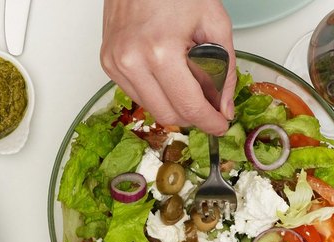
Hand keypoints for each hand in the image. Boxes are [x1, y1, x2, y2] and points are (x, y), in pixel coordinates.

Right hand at [101, 0, 235, 133]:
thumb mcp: (214, 23)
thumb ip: (225, 69)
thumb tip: (223, 106)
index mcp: (160, 52)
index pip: (188, 106)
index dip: (209, 122)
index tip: (220, 125)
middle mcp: (132, 61)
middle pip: (168, 114)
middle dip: (193, 116)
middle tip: (210, 106)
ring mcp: (116, 63)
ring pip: (151, 107)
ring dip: (174, 103)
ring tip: (188, 79)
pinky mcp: (108, 63)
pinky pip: (137, 93)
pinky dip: (157, 90)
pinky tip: (168, 72)